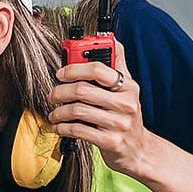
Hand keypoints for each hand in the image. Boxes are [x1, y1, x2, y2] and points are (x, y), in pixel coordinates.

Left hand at [49, 41, 149, 175]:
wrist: (139, 151)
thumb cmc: (126, 118)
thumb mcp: (127, 91)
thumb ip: (117, 67)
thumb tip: (111, 40)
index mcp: (128, 86)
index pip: (99, 69)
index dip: (74, 68)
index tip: (60, 73)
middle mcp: (126, 103)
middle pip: (83, 90)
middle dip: (60, 91)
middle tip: (52, 95)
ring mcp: (119, 124)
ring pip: (77, 110)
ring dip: (59, 111)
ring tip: (54, 113)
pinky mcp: (111, 142)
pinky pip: (78, 130)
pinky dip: (63, 127)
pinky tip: (59, 126)